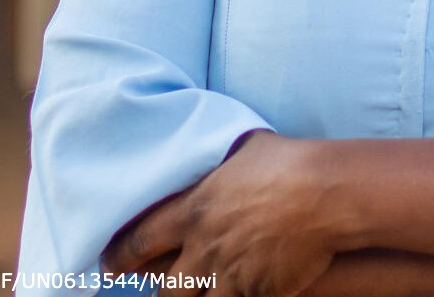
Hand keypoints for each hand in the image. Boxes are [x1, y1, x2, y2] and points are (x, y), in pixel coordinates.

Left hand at [103, 131, 345, 296]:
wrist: (324, 194)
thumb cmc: (287, 162)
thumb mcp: (243, 150)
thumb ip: (220, 164)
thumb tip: (213, 155)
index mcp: (194, 209)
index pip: (139, 240)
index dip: (120, 256)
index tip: (109, 264)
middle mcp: (203, 248)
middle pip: (165, 288)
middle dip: (163, 289)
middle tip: (163, 285)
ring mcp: (229, 276)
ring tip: (208, 287)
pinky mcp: (256, 294)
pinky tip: (246, 287)